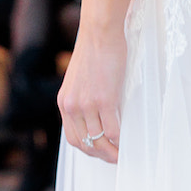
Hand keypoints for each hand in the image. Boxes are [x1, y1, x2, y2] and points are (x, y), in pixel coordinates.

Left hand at [58, 25, 124, 163]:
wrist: (99, 32)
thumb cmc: (94, 50)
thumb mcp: (79, 78)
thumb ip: (82, 97)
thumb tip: (94, 113)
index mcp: (64, 102)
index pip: (72, 137)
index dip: (87, 148)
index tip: (100, 152)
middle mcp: (72, 106)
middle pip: (84, 143)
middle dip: (99, 155)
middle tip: (114, 158)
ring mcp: (87, 104)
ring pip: (99, 139)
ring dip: (111, 151)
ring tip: (122, 154)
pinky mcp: (104, 99)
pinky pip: (113, 129)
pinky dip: (119, 140)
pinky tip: (126, 142)